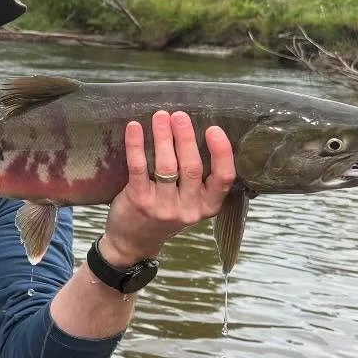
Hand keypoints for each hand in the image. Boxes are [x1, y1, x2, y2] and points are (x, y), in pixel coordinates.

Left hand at [101, 110, 236, 266]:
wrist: (134, 241)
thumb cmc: (164, 212)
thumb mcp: (189, 202)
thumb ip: (196, 178)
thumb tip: (192, 131)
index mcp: (207, 206)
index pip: (224, 179)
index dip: (222, 153)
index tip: (214, 129)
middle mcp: (189, 209)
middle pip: (192, 167)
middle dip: (186, 137)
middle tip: (179, 116)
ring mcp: (163, 207)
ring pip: (167, 166)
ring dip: (163, 137)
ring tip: (160, 116)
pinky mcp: (139, 201)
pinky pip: (139, 168)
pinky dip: (136, 145)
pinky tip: (134, 128)